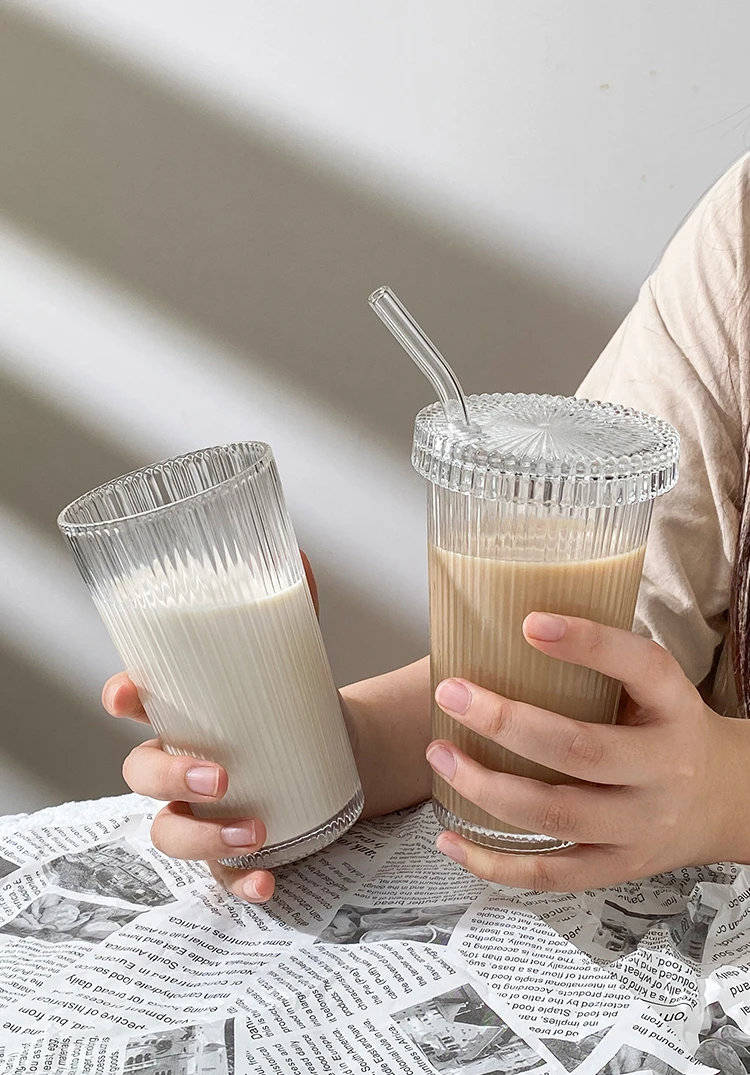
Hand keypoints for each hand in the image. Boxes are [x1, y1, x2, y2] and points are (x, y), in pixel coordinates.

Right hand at [103, 552, 320, 903]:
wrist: (337, 752)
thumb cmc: (295, 701)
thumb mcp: (294, 659)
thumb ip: (293, 612)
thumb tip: (302, 559)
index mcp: (184, 711)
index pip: (134, 702)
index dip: (122, 698)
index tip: (128, 694)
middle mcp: (180, 762)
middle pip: (141, 775)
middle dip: (168, 777)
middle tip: (218, 775)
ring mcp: (202, 810)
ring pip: (169, 832)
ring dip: (201, 836)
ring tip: (254, 828)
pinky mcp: (235, 845)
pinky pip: (220, 875)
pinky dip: (238, 881)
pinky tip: (265, 879)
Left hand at [426, 611, 745, 890]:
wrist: (730, 801)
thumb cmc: (670, 731)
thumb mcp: (657, 689)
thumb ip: (603, 665)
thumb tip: (509, 627)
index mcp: (675, 709)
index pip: (641, 666)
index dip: (587, 643)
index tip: (529, 623)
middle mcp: (664, 768)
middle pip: (580, 748)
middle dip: (504, 722)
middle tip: (451, 693)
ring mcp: (641, 826)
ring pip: (557, 813)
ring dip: (486, 787)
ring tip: (440, 755)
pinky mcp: (618, 867)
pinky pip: (551, 875)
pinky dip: (495, 864)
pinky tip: (450, 840)